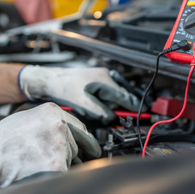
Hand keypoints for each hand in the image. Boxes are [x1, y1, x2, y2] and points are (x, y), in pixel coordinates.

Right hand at [0, 103, 100, 193]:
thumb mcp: (27, 118)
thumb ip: (50, 122)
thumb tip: (68, 132)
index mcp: (53, 112)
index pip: (79, 126)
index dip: (81, 138)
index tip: (88, 145)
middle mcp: (59, 125)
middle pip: (76, 144)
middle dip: (66, 153)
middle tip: (44, 157)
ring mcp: (60, 145)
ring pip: (71, 159)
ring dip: (59, 164)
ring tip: (34, 162)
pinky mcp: (57, 165)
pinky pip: (64, 172)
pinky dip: (54, 175)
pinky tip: (36, 170)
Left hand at [18, 65, 137, 121]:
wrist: (51, 80)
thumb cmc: (64, 89)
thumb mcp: (84, 105)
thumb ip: (101, 112)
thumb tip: (111, 117)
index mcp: (105, 81)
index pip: (125, 97)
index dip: (134, 107)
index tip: (143, 113)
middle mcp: (106, 76)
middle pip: (123, 94)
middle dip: (125, 106)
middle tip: (131, 115)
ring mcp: (102, 76)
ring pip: (116, 93)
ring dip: (115, 103)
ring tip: (106, 111)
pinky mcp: (97, 78)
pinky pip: (110, 90)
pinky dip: (109, 99)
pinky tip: (101, 105)